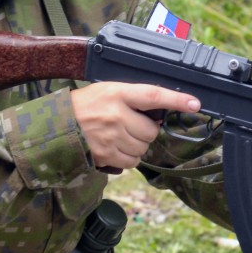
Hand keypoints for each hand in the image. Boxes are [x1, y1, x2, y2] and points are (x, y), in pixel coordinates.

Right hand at [71, 82, 200, 170]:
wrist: (56, 125)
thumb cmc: (84, 106)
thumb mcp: (107, 91)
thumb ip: (132, 99)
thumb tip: (159, 115)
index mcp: (117, 93)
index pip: (153, 95)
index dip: (177, 99)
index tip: (195, 104)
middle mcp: (116, 115)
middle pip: (151, 130)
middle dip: (145, 131)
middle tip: (129, 125)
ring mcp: (111, 137)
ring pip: (143, 148)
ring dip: (137, 145)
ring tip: (119, 136)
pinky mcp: (106, 155)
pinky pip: (132, 161)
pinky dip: (128, 158)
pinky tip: (115, 148)